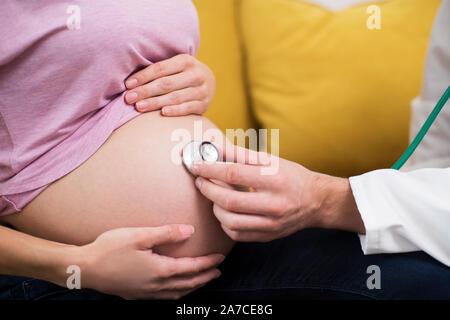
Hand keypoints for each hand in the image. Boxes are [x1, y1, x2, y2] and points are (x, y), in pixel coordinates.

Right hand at [78, 224, 223, 299]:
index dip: (208, 263)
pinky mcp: (136, 294)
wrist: (84, 269)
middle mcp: (156, 285)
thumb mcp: (139, 236)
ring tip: (202, 280)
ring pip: (178, 293)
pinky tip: (176, 288)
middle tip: (218, 271)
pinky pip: (165, 297)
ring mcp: (146, 293)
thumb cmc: (110, 249)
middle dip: (206, 277)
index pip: (192, 268)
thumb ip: (166, 233)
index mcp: (160, 270)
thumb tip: (190, 231)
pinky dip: (178, 292)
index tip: (220, 257)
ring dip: (193, 286)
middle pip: (188, 284)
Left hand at [124, 54, 214, 115]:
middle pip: (166, 84)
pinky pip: (188, 108)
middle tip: (129, 98)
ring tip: (139, 107)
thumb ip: (158, 71)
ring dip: (155, 103)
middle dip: (145, 91)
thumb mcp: (175, 66)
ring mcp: (201, 90)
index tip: (128, 85)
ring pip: (175, 97)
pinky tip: (163, 113)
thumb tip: (130, 82)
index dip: (143, 77)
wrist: (209, 82)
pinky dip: (175, 111)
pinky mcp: (204, 104)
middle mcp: (196, 74)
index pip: (160, 69)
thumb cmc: (182, 75)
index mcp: (186, 60)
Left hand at [190, 146, 363, 241]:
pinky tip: (225, 210)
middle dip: (207, 189)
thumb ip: (240, 154)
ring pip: (230, 221)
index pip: (234, 173)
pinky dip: (224, 222)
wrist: (316, 201)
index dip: (211, 168)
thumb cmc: (290, 176)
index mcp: (274, 180)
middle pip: (229, 200)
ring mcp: (271, 223)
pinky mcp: (267, 236)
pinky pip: (236, 234)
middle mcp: (274, 204)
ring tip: (213, 196)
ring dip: (214, 207)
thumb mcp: (270, 160)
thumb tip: (214, 147)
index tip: (197, 165)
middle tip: (200, 181)